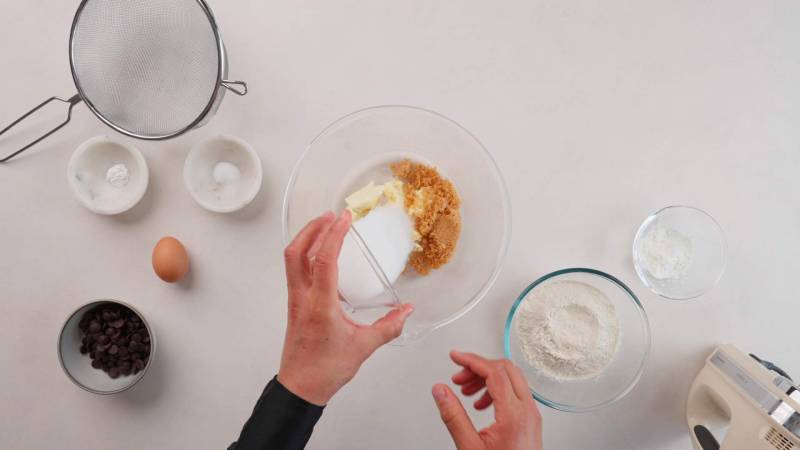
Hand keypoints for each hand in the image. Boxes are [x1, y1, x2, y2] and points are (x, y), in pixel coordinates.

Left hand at [278, 211, 414, 405]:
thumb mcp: (364, 347)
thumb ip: (389, 327)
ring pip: (291, 259)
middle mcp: (303, 297)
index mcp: (321, 305)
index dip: (334, 235)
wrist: (300, 387)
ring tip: (324, 226)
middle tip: (332, 216)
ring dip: (306, 238)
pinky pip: (294, 270)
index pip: (324, 260)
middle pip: (297, 252)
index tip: (345, 219)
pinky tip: (320, 254)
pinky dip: (304, 253)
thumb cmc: (326, 369)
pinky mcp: (294, 304)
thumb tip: (406, 310)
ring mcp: (295, 300)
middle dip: (313, 228)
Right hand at [432, 351, 542, 449]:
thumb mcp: (469, 447)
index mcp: (515, 415)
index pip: (494, 372)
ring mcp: (532, 416)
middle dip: (479, 367)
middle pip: (506, 370)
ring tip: (465, 391)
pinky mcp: (531, 422)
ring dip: (487, 379)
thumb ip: (453, 416)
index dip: (472, 360)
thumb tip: (440, 391)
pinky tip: (480, 404)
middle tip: (458, 375)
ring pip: (512, 380)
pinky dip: (496, 391)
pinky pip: (515, 394)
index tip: (455, 356)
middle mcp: (528, 412)